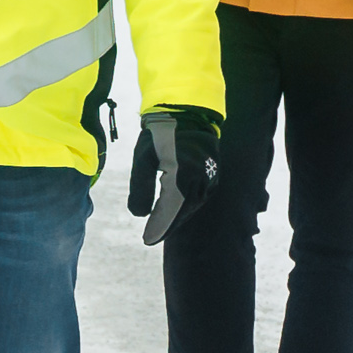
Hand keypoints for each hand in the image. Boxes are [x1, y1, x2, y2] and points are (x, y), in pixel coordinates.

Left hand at [128, 106, 221, 245]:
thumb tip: (140, 215)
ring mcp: (210, 178)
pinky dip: (186, 206)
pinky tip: (176, 209)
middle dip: (167, 225)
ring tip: (162, 225)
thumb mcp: (144, 158)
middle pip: (182, 213)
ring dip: (178, 217)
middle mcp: (200, 181)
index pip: (169, 212)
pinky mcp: (213, 174)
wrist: (188, 112)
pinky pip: (199, 197)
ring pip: (192, 206)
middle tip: (152, 237)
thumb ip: (140, 187)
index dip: (158, 228)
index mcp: (183, 177)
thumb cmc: (162, 133)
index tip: (147, 240)